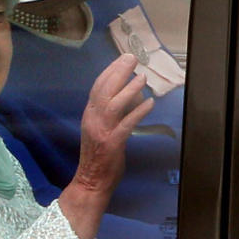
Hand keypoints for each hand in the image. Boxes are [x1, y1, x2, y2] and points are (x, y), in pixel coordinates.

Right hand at [58, 53, 153, 238]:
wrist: (91, 180)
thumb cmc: (98, 156)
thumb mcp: (100, 129)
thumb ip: (111, 113)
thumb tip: (131, 96)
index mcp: (89, 114)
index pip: (97, 87)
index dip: (110, 71)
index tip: (121, 59)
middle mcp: (92, 119)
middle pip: (104, 89)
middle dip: (118, 72)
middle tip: (131, 58)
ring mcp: (101, 130)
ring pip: (113, 103)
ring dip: (129, 88)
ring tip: (141, 77)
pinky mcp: (112, 142)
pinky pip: (126, 123)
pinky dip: (138, 111)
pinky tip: (149, 103)